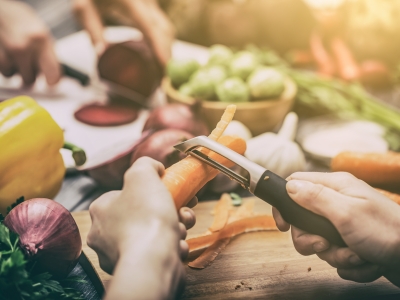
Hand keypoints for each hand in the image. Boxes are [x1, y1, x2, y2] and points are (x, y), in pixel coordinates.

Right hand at [0, 0, 60, 84]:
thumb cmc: (21, 20)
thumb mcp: (42, 33)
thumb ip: (48, 54)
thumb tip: (55, 75)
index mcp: (41, 40)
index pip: (52, 72)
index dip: (53, 81)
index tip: (51, 83)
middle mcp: (24, 47)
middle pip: (30, 79)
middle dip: (30, 75)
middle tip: (30, 65)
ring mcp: (7, 51)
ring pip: (13, 76)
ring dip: (15, 70)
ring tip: (17, 56)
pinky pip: (3, 70)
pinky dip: (5, 66)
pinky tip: (7, 54)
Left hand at [72, 0, 173, 65]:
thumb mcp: (83, 8)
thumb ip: (93, 30)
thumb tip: (103, 55)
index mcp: (129, 1)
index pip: (150, 27)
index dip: (160, 48)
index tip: (165, 67)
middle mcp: (145, 0)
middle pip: (164, 30)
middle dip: (167, 55)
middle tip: (163, 78)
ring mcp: (150, 2)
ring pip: (167, 28)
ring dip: (167, 50)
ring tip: (161, 72)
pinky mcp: (150, 6)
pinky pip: (162, 26)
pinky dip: (163, 43)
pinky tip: (158, 57)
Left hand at [87, 157, 195, 299]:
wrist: (154, 261)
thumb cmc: (146, 216)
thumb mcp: (143, 175)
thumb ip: (146, 164)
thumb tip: (155, 168)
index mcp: (100, 211)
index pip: (125, 194)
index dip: (151, 190)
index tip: (171, 190)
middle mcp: (103, 235)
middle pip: (143, 214)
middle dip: (168, 211)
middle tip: (182, 210)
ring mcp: (118, 256)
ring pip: (153, 234)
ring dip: (174, 229)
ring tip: (180, 229)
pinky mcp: (136, 271)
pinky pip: (157, 253)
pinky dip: (170, 248)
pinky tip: (176, 247)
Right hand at [272, 172, 399, 285]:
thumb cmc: (386, 232)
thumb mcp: (345, 213)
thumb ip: (315, 197)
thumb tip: (289, 186)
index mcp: (336, 187)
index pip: (296, 185)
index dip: (285, 204)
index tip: (283, 225)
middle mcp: (338, 202)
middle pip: (303, 220)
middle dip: (312, 240)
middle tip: (326, 244)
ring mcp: (346, 223)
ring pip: (320, 241)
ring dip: (336, 255)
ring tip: (357, 256)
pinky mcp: (353, 241)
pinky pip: (336, 254)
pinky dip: (349, 263)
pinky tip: (366, 262)